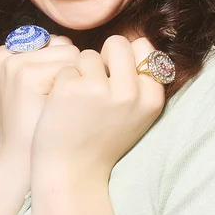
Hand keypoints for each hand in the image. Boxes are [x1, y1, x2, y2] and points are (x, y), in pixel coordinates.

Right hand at [0, 34, 80, 189]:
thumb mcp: (32, 83)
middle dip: (67, 70)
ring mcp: (13, 65)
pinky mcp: (26, 75)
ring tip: (54, 105)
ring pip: (70, 53)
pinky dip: (75, 87)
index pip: (51, 41)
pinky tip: (58, 108)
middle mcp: (3, 56)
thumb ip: (47, 57)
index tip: (43, 93)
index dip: (58, 67)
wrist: (26, 162)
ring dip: (74, 79)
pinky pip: (72, 67)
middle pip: (61, 44)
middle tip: (49, 101)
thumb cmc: (37, 121)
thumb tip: (77, 44)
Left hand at [30, 35, 165, 183]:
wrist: (73, 172)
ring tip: (80, 102)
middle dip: (104, 58)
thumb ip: (141, 81)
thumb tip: (138, 42)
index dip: (125, 59)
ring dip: (81, 72)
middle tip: (95, 86)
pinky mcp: (71, 89)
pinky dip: (62, 83)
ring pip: (88, 54)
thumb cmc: (103, 138)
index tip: (116, 80)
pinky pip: (67, 67)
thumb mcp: (138, 113)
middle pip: (117, 42)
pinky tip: (64, 107)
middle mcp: (129, 93)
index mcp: (151, 98)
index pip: (143, 46)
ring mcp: (100, 90)